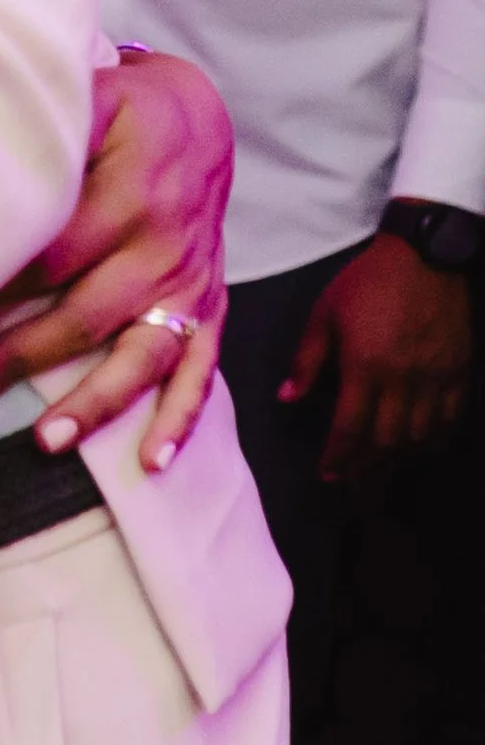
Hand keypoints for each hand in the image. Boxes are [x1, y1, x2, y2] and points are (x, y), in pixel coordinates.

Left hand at [0, 52, 230, 470]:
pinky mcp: (210, 305)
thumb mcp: (92, 96)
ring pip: (144, 353)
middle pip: (87, 311)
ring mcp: (191, 281)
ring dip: (95, 402)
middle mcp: (164, 243)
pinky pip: (201, 369)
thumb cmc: (124, 113)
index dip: (0, 286)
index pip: (54, 251)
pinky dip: (181, 418)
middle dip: (22, 358)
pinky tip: (152, 460)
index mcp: (131, 190)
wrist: (199, 121)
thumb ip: (45, 124)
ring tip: (46, 440)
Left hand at [282, 234, 471, 479]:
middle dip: (367, 471)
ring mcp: (435, 377)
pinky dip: (435, 440)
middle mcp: (403, 379)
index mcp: (365, 366)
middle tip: (353, 488)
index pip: (350, 428)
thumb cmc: (367, 282)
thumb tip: (286, 398)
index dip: (338, 458)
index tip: (327, 475)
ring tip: (381, 474)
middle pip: (386, 442)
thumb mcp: (324, 314)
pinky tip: (422, 449)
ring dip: (399, 460)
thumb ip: (306, 359)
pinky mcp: (459, 370)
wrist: (425, 255)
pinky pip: (450, 417)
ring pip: (420, 436)